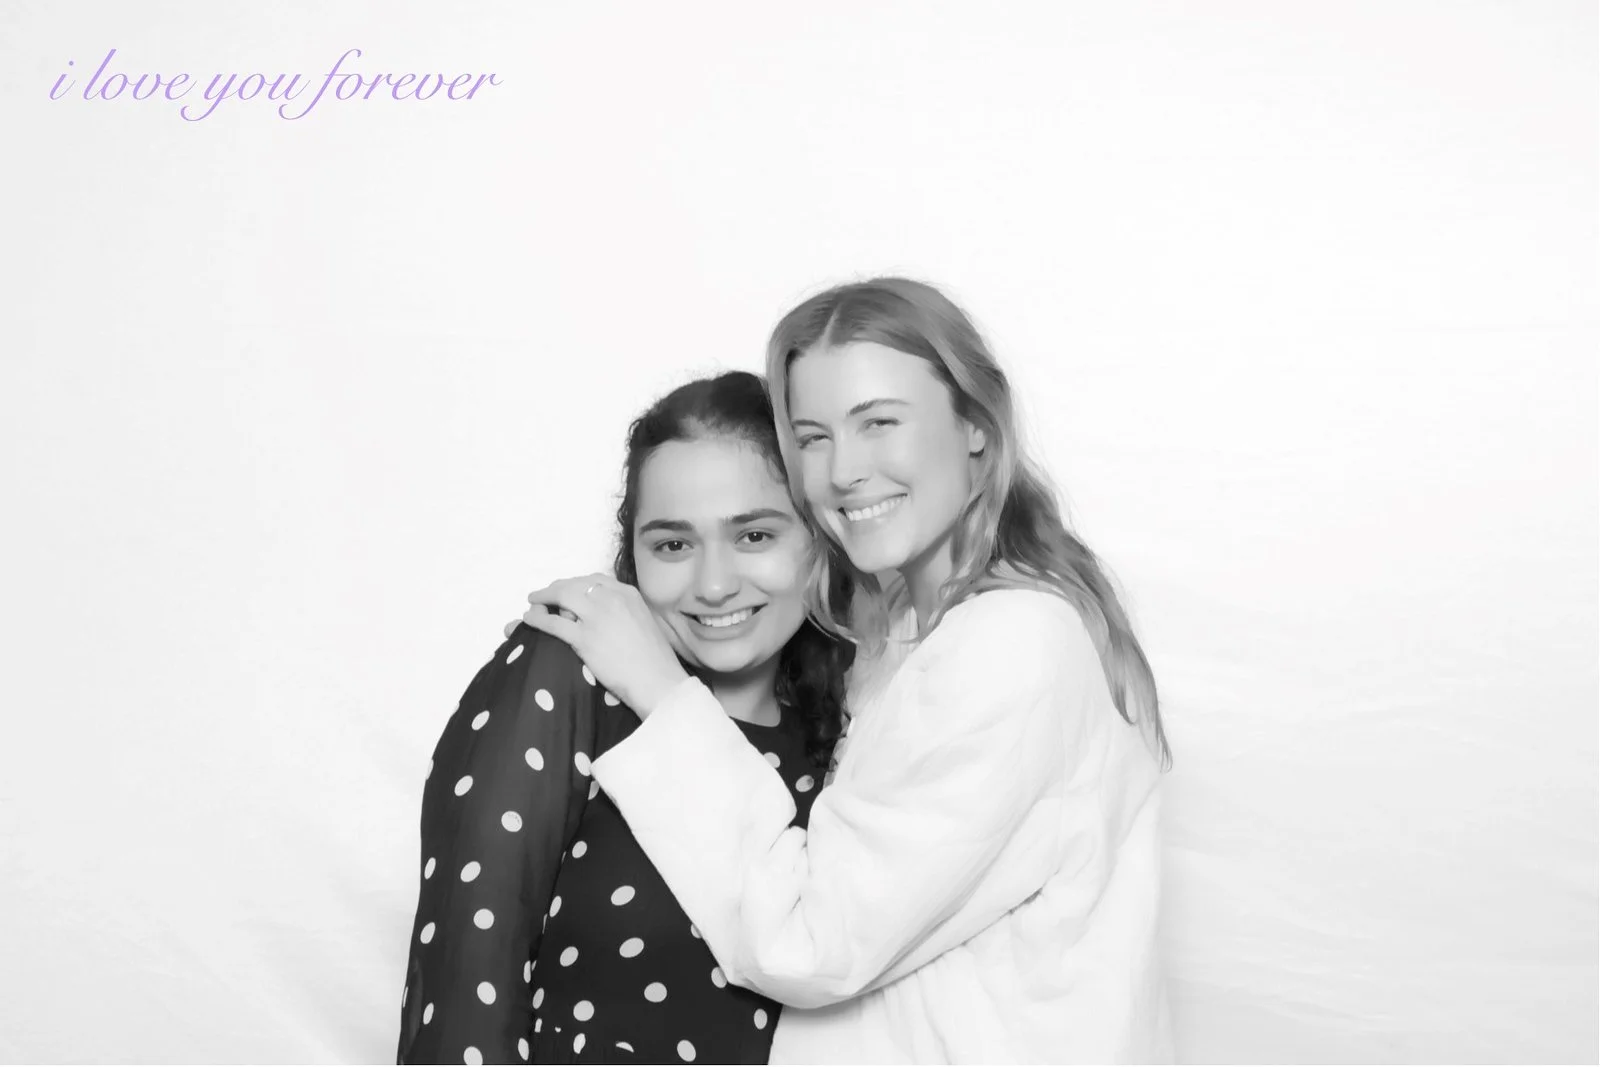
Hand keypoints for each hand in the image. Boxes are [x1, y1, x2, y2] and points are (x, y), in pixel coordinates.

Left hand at [519, 573, 691, 718]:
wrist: (659, 681)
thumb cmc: (656, 660)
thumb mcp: (645, 623)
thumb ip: (627, 613)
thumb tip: (610, 618)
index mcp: (629, 594)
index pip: (596, 580)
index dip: (576, 583)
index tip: (568, 589)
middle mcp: (612, 599)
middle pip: (575, 584)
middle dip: (556, 588)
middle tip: (545, 596)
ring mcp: (597, 616)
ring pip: (561, 597)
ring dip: (543, 598)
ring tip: (533, 604)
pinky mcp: (584, 638)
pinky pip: (553, 623)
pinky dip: (537, 619)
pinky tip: (529, 620)